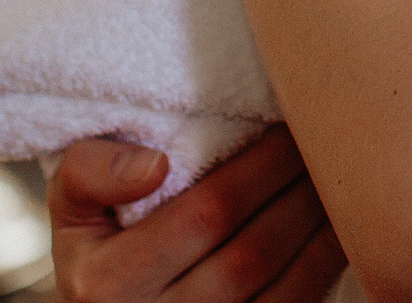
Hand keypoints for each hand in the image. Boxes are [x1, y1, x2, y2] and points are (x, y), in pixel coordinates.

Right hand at [47, 128, 346, 301]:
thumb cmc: (99, 253)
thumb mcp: (73, 212)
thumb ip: (89, 172)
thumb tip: (154, 165)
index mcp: (106, 283)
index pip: (205, 213)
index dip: (259, 167)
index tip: (288, 126)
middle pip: (251, 252)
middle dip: (299, 192)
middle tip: (326, 143)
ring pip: (283, 289)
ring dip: (321, 230)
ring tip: (338, 180)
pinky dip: (323, 268)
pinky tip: (337, 230)